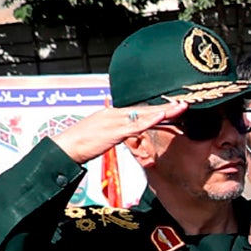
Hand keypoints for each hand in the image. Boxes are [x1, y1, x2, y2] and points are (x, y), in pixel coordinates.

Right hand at [46, 98, 190, 165]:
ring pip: (143, 114)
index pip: (138, 110)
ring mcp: (114, 121)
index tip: (172, 107)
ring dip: (164, 111)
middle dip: (165, 107)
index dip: (156, 109)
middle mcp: (114, 113)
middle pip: (144, 109)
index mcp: (111, 114)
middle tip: (184, 103)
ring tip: (181, 107)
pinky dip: (149, 120)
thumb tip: (123, 132)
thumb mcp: (100, 134)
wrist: (65, 146)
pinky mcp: (113, 131)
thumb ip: (114, 131)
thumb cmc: (80, 143)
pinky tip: (162, 116)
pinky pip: (135, 125)